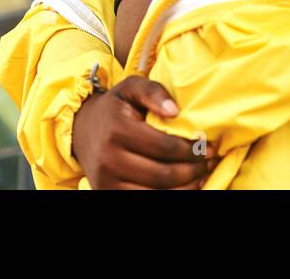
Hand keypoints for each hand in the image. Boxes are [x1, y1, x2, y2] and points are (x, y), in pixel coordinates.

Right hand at [71, 76, 216, 188]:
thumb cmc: (115, 108)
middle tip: (207, 163)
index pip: (163, 147)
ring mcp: (106, 182)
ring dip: (184, 189)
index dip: (190, 150)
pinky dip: (168, 197)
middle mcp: (108, 160)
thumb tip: (175, 111)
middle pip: (161, 175)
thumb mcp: (131, 88)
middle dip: (192, 171)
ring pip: (155, 194)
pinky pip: (142, 202)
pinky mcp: (106, 194)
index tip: (206, 146)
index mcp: (117, 131)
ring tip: (200, 176)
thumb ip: (153, 92)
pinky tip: (184, 188)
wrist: (82, 130)